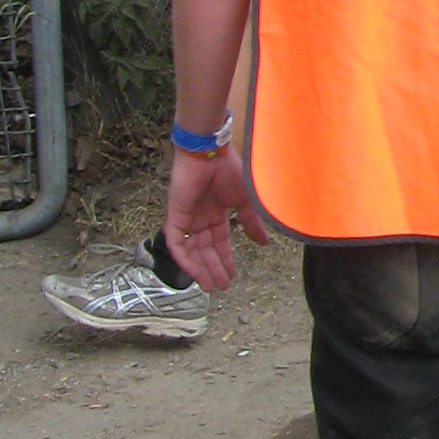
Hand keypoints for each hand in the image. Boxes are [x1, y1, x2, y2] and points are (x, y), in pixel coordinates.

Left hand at [163, 144, 268, 290]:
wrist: (209, 153)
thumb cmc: (228, 170)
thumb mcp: (244, 201)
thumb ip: (251, 222)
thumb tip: (264, 242)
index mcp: (216, 213)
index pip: (220, 242)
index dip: (225, 259)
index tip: (232, 275)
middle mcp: (200, 218)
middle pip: (205, 250)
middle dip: (213, 268)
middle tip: (221, 286)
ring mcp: (186, 218)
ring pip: (190, 251)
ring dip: (200, 268)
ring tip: (210, 285)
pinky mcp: (174, 216)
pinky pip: (176, 243)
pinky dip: (185, 259)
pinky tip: (195, 272)